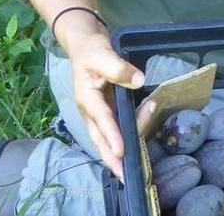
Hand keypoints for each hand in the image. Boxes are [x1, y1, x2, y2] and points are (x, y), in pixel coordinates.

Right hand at [64, 30, 146, 181]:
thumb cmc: (92, 51)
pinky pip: (114, 129)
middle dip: (111, 159)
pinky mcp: (104, 112)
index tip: (121, 153)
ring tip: (136, 159)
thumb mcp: (103, 54)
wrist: (84, 47)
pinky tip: (135, 142)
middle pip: (100, 139)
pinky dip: (124, 138)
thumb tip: (138, 81)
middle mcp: (90, 110)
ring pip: (106, 138)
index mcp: (87, 98)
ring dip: (119, 150)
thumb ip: (119, 68)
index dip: (112, 137)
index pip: (102, 120)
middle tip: (124, 176)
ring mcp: (97, 113)